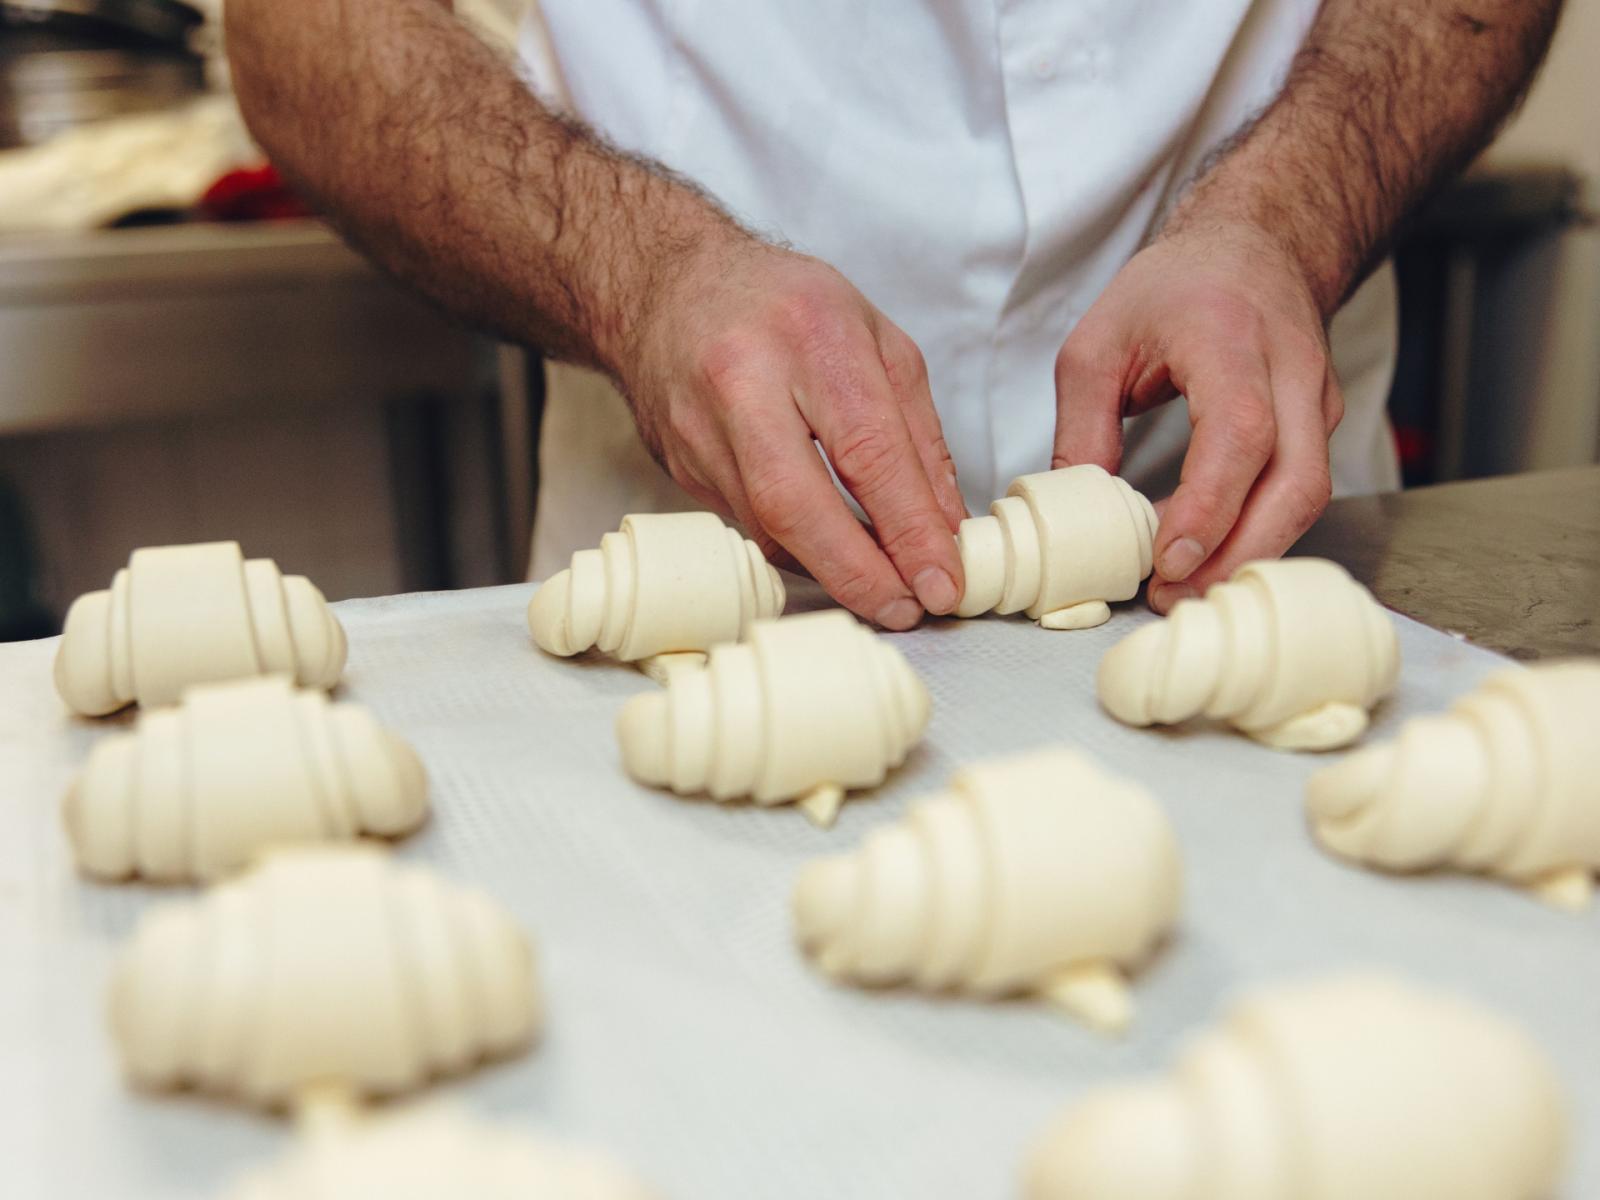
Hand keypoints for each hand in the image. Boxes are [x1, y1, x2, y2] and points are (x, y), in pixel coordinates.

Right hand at [620, 232, 966, 629]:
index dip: (909, 530)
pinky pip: (747, 526)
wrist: (665, 287)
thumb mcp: (875, 339)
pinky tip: (828, 551)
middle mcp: (744, 381)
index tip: (941, 580)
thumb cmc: (783, 306)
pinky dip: (796, 548)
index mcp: (810, 335)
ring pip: (768, 528)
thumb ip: (918, 434)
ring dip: (831, 569)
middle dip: (858, 573)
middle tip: (905, 608)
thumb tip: (943, 528)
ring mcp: (699, 429)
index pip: (869, 452)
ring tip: (880, 586)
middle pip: (798, 504)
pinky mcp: (679, 466)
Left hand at [1052, 219, 1341, 612]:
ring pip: (1308, 495)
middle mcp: (1290, 369)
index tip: (1168, 556)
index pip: (1239, 430)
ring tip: (1185, 589)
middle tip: (1173, 595)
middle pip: (1295, 480)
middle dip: (1237, 551)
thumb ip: (1082, 427)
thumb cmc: (1173, 289)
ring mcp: (1318, 399)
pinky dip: (1260, 531)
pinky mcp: (1323, 425)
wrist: (1256, 245)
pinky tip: (1211, 557)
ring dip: (1250, 552)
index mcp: (1229, 337)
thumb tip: (1077, 510)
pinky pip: (1300, 491)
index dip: (1210, 503)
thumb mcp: (1097, 344)